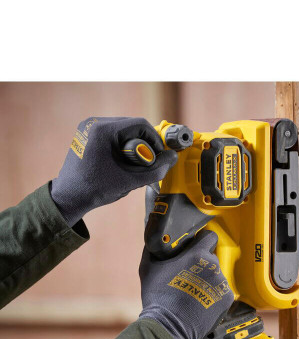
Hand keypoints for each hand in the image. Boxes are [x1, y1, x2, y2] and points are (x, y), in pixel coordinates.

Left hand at [51, 117, 177, 226]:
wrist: (69, 197)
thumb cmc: (96, 189)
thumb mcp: (130, 181)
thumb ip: (155, 170)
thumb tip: (173, 157)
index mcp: (103, 130)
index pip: (140, 124)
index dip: (154, 140)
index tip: (158, 157)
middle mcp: (95, 123)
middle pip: (132, 126)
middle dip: (144, 144)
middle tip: (148, 163)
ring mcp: (89, 127)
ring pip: (123, 130)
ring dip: (134, 145)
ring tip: (135, 164)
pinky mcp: (88, 134)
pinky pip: (113, 134)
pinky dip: (123, 146)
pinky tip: (123, 161)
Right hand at [139, 230, 233, 338]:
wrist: (168, 327)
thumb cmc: (158, 297)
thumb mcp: (148, 269)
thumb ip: (152, 250)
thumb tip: (153, 240)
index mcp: (197, 255)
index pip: (210, 237)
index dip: (203, 240)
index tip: (197, 246)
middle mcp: (213, 266)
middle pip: (212, 258)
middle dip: (202, 264)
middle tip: (188, 275)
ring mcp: (222, 283)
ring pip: (216, 276)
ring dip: (208, 281)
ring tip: (192, 293)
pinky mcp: (226, 299)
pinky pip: (221, 292)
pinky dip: (213, 296)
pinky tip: (200, 303)